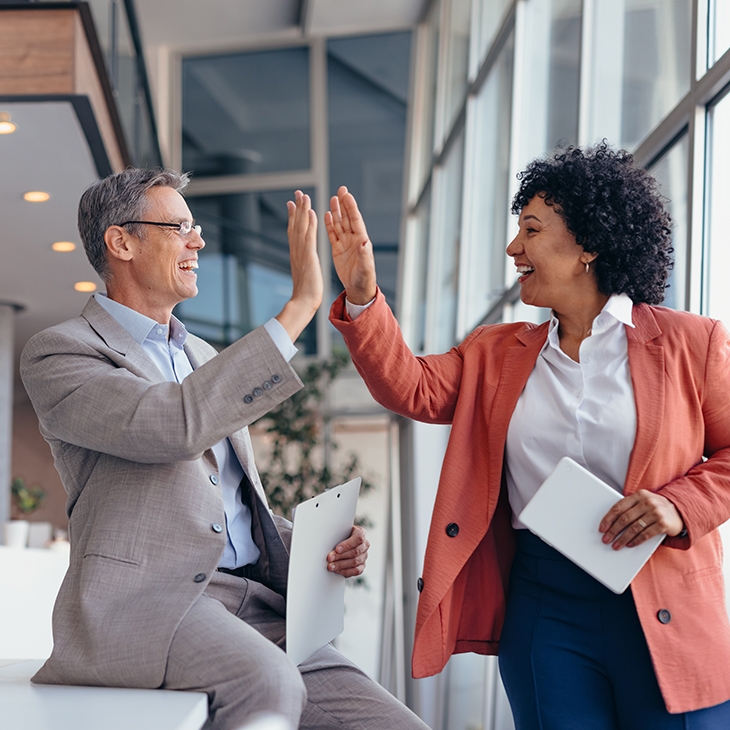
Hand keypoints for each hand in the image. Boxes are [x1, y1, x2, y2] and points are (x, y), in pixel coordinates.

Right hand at [275, 190, 322, 341]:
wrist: (303, 303)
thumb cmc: (305, 294)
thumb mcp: (302, 274)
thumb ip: (301, 265)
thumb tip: (299, 262)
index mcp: (296, 254)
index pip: (294, 231)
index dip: (293, 217)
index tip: (292, 204)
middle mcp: (296, 250)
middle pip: (295, 225)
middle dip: (296, 208)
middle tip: (297, 192)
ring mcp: (301, 252)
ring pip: (301, 227)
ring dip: (302, 210)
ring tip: (303, 195)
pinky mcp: (308, 256)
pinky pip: (309, 236)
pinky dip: (310, 223)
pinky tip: (311, 211)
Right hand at [324, 186, 377, 304]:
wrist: (358, 288)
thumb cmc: (365, 278)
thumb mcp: (365, 267)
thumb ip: (365, 254)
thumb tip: (365, 242)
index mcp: (361, 240)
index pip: (356, 220)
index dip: (351, 207)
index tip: (347, 195)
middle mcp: (354, 239)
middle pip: (348, 218)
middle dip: (344, 204)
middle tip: (341, 190)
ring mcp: (345, 243)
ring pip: (340, 223)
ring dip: (336, 211)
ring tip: (333, 199)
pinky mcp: (337, 249)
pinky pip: (333, 234)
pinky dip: (330, 224)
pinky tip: (327, 215)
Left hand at [327, 525, 369, 577]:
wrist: (342, 542)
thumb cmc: (340, 535)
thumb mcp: (339, 531)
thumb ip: (336, 534)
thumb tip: (326, 539)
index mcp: (360, 533)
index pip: (358, 538)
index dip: (347, 544)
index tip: (337, 549)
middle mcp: (365, 544)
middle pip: (355, 551)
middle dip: (340, 556)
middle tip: (330, 558)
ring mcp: (364, 556)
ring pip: (355, 562)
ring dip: (341, 565)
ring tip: (331, 566)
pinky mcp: (362, 566)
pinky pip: (356, 571)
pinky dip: (346, 571)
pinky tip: (337, 570)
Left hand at [599, 489, 684, 549]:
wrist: (681, 511)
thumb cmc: (656, 508)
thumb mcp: (644, 502)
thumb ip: (631, 507)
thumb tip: (611, 523)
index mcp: (639, 495)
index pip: (619, 507)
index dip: (608, 518)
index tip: (602, 528)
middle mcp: (647, 502)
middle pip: (625, 518)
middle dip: (613, 530)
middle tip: (606, 539)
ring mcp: (656, 512)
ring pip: (634, 528)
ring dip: (623, 538)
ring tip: (616, 545)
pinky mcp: (663, 524)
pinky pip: (646, 534)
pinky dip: (636, 541)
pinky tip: (629, 544)